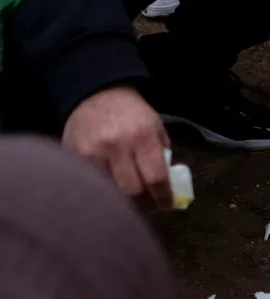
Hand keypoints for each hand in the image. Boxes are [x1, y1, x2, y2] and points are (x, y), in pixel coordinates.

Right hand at [62, 85, 172, 208]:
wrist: (96, 93)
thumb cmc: (132, 113)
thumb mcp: (156, 128)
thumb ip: (162, 155)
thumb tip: (167, 187)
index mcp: (143, 137)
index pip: (156, 179)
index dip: (163, 197)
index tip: (166, 204)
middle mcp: (117, 146)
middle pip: (132, 191)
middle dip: (144, 203)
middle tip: (149, 205)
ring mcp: (92, 152)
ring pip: (110, 192)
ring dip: (122, 200)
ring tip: (131, 199)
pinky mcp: (73, 156)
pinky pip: (91, 184)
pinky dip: (102, 191)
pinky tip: (110, 190)